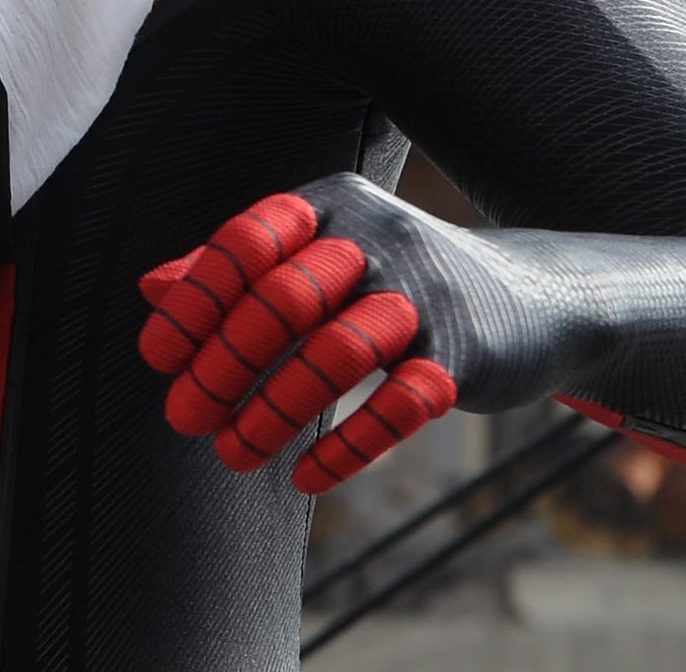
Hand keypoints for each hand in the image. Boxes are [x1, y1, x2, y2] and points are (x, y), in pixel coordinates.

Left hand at [137, 173, 563, 494]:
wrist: (535, 295)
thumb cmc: (393, 279)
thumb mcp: (320, 255)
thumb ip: (239, 268)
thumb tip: (151, 288)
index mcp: (329, 208)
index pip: (246, 242)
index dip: (195, 299)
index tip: (158, 357)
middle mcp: (377, 240)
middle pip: (283, 300)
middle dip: (224, 366)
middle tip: (184, 420)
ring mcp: (425, 297)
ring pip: (336, 354)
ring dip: (273, 411)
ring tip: (233, 454)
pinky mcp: (465, 357)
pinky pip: (399, 406)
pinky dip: (348, 447)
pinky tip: (307, 476)